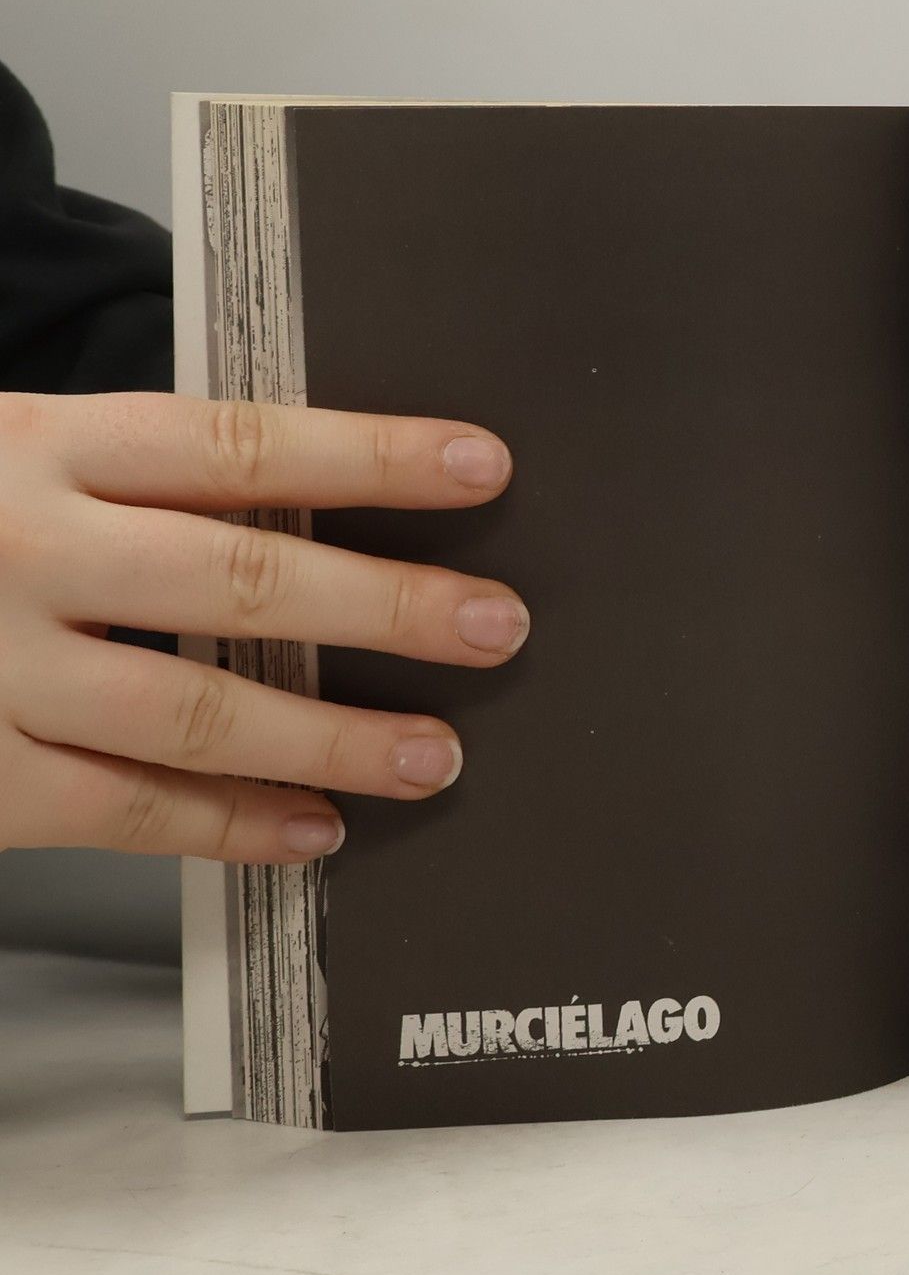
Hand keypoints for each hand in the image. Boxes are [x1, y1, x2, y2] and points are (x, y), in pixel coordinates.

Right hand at [0, 392, 525, 865]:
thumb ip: (137, 478)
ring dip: (335, 740)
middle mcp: (27, 550)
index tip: (480, 468)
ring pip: (197, 712)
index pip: (243, 446)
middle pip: (242, 579)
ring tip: (433, 755)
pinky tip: (314, 828)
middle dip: (390, 607)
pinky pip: (122, 810)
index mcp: (49, 447)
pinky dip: (232, 826)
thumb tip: (321, 499)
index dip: (374, 457)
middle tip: (495, 626)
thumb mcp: (18, 459)